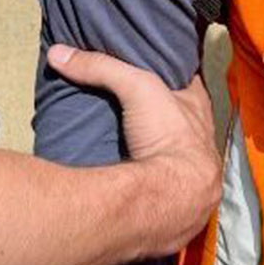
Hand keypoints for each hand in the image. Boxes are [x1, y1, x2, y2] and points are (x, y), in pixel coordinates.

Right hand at [47, 43, 224, 254]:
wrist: (171, 197)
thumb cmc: (167, 135)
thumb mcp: (138, 87)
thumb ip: (101, 67)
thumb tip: (59, 52)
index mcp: (199, 112)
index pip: (191, 86)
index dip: (176, 79)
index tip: (158, 71)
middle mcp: (203, 146)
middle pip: (186, 127)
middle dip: (166, 123)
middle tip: (136, 118)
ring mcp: (194, 182)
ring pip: (180, 166)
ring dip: (163, 163)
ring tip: (132, 157)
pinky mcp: (180, 212)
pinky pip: (170, 201)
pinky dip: (158, 198)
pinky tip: (138, 197)